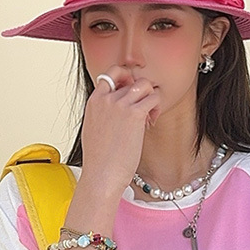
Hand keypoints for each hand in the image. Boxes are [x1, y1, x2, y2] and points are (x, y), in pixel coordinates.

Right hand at [79, 65, 160, 193]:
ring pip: (145, 85)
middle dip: (140, 93)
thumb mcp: (93, 129)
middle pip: (132, 80)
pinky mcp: (135, 114)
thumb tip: (113, 112)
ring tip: (148, 115)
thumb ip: (101, 114)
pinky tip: (151, 121)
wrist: (101, 175)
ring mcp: (120, 105)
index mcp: (94, 101)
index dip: (125, 78)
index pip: (110, 74)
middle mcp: (106, 99)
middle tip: (142, 108)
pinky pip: (154, 98)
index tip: (131, 92)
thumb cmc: (98, 160)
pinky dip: (156, 107)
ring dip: (151, 97)